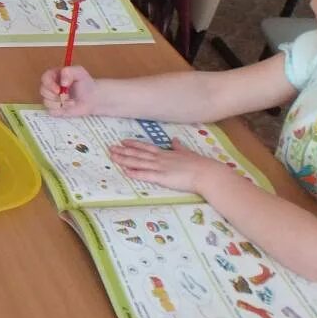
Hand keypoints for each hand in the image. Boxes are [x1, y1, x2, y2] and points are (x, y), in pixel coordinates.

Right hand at [39, 65, 97, 114]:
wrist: (93, 98)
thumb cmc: (85, 83)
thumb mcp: (79, 72)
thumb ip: (69, 72)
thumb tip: (62, 83)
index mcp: (54, 76)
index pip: (45, 78)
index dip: (49, 84)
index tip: (58, 90)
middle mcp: (50, 87)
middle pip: (43, 91)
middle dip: (55, 95)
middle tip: (67, 97)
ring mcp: (52, 98)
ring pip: (46, 102)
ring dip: (60, 103)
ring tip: (72, 102)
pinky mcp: (55, 109)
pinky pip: (51, 111)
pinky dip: (60, 111)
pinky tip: (68, 107)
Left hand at [109, 139, 223, 193]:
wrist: (206, 173)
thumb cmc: (199, 164)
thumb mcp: (187, 152)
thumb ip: (179, 147)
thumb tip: (175, 140)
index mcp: (165, 153)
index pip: (146, 147)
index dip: (133, 145)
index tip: (123, 141)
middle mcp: (160, 159)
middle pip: (138, 154)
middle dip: (123, 151)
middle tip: (110, 148)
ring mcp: (160, 168)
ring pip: (138, 163)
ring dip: (124, 160)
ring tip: (112, 157)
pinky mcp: (162, 178)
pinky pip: (146, 175)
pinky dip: (135, 173)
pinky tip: (126, 171)